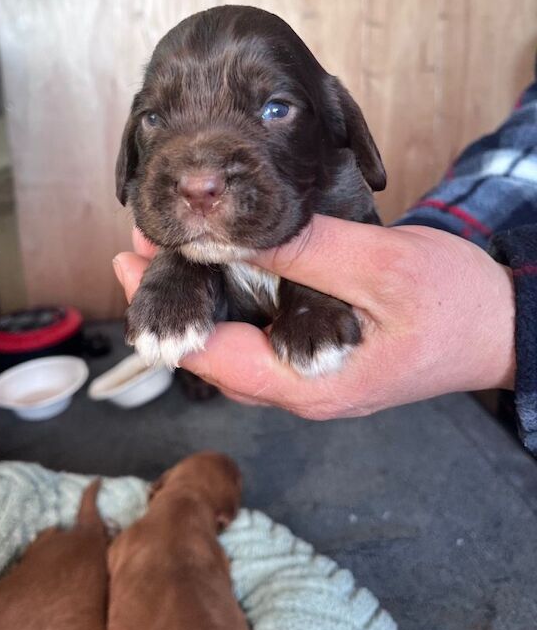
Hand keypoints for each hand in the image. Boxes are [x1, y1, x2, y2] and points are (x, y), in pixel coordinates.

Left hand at [113, 216, 515, 418]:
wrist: (501, 328)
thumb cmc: (453, 304)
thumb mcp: (381, 268)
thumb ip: (305, 256)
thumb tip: (229, 238)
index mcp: (308, 386)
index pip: (211, 357)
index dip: (164, 311)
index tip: (129, 258)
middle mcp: (299, 391)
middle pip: (212, 355)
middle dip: (173, 302)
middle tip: (140, 244)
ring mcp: (308, 378)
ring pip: (232, 346)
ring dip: (198, 299)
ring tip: (168, 249)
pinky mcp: (318, 359)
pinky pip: (257, 337)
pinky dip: (230, 302)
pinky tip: (219, 267)